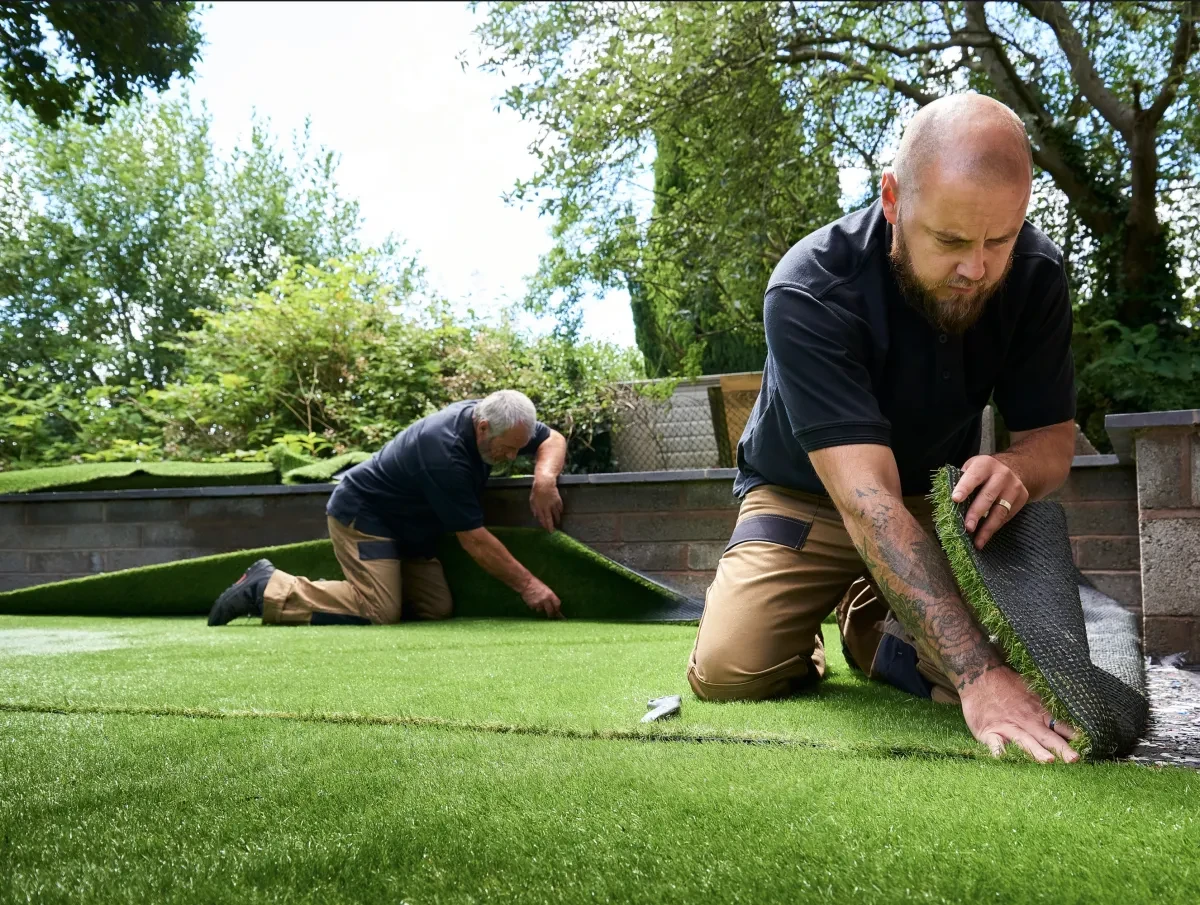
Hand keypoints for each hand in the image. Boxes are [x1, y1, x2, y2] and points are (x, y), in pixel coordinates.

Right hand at [520, 576, 562, 618]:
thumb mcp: (545, 589)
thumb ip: (549, 596)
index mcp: (550, 594)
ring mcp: (538, 603)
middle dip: (551, 614)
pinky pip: (534, 608)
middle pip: (550, 611)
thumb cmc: (536, 584)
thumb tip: (552, 604)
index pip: (557, 604)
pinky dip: (534, 606)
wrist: (526, 583)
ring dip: (540, 608)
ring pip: (541, 610)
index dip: (557, 608)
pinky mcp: (532, 605)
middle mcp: (545, 600)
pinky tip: (532, 600)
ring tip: (537, 602)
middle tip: (550, 615)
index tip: (557, 611)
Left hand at [529, 476, 562, 532]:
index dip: (544, 524)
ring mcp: (553, 504)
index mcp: (539, 507)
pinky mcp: (558, 500)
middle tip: (552, 531)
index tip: (546, 529)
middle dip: (551, 526)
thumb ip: (534, 508)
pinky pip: (560, 508)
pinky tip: (560, 513)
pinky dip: (560, 511)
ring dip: (557, 519)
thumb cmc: (537, 491)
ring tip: (558, 522)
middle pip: (549, 518)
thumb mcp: (532, 500)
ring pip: (556, 514)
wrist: (545, 483)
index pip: (542, 518)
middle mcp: (547, 507)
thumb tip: (536, 516)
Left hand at [951, 455, 1029, 548]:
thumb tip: (945, 503)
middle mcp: (1002, 474)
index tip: (955, 499)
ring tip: (977, 541)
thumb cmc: (984, 472)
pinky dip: (994, 528)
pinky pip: (1006, 517)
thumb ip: (961, 481)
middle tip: (967, 528)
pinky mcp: (1021, 498)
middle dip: (976, 513)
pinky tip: (985, 537)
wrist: (1014, 468)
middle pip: (988, 496)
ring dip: (987, 528)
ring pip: (999, 511)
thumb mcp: (972, 468)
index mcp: (985, 465)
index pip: (973, 476)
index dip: (964, 487)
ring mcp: (1014, 487)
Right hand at [960, 665, 1078, 761]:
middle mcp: (1025, 721)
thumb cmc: (1006, 683)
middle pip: (1046, 737)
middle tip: (1074, 759)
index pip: (1060, 727)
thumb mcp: (1032, 690)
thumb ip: (1047, 707)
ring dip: (1036, 751)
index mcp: (1038, 713)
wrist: (979, 675)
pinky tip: (1003, 759)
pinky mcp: (988, 732)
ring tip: (1048, 761)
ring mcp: (1007, 727)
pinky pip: (995, 744)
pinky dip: (999, 751)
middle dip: (1061, 749)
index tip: (1087, 749)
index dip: (1073, 738)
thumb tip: (1068, 718)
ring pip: (1024, 741)